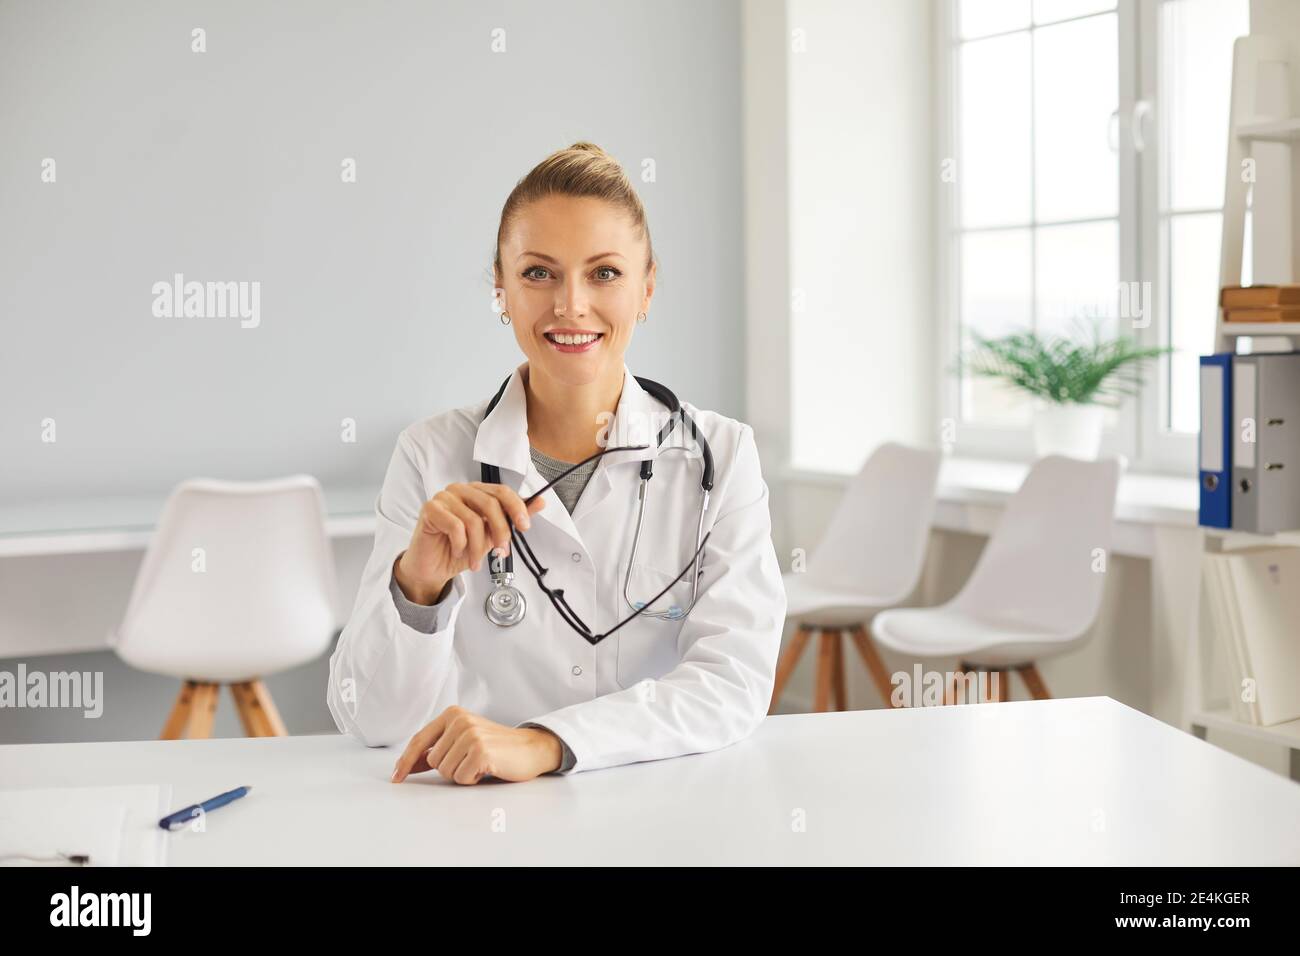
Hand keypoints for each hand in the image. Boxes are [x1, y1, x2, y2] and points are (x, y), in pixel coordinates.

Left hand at [391, 706, 563, 784]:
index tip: (397, 777)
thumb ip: (437, 749)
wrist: (530, 748)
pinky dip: (472, 779)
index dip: (406, 761)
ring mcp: (471, 735)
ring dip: (461, 774)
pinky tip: (486, 769)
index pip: (419, 740)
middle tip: (471, 760)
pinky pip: (461, 778)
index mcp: (452, 714)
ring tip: (479, 763)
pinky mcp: (481, 751)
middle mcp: (460, 721)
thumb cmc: (495, 747)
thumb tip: (409, 763)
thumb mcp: (463, 741)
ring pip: (445, 771)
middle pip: (433, 761)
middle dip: (449, 768)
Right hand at [394, 482, 546, 603]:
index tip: (525, 526)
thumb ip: (512, 518)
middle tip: (501, 551)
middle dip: (500, 531)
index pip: (502, 492)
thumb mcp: (492, 536)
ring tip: (476, 560)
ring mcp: (444, 498)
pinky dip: (460, 545)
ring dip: (478, 547)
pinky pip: (455, 527)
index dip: (517, 508)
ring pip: (473, 520)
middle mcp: (460, 490)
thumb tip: (539, 502)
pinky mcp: (430, 509)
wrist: (433, 569)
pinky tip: (457, 551)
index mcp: (476, 492)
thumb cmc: (460, 549)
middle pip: (490, 504)